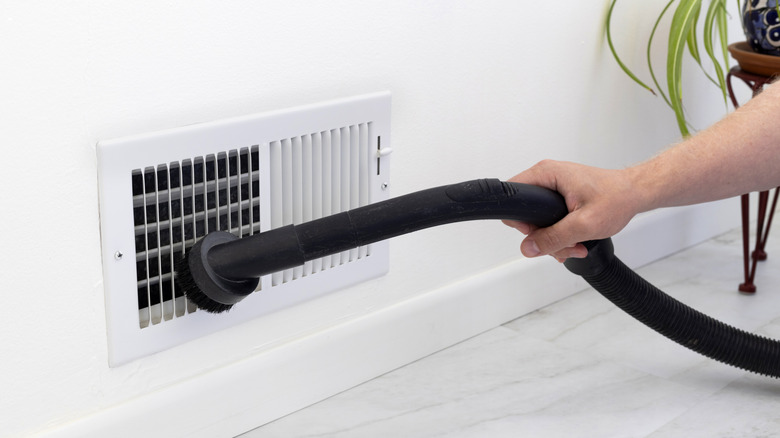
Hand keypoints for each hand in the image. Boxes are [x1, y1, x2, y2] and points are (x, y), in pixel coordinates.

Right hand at [503, 160, 640, 260]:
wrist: (636, 193)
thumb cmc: (617, 198)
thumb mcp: (584, 224)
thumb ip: (553, 238)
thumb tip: (528, 248)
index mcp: (546, 174)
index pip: (513, 198)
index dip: (521, 222)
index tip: (539, 235)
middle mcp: (546, 177)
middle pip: (526, 214)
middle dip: (544, 237)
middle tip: (564, 245)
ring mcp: (553, 186)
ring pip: (539, 220)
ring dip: (554, 239)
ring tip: (575, 245)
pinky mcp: (560, 195)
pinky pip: (549, 218)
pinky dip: (560, 233)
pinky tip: (575, 240)